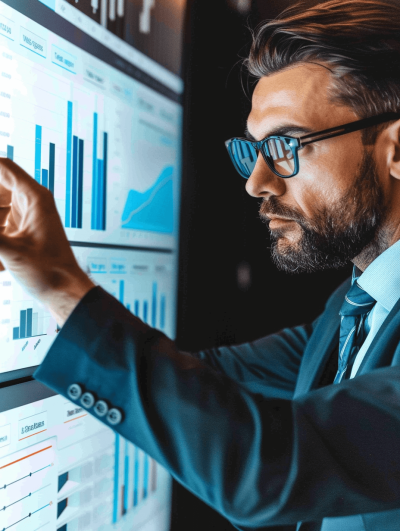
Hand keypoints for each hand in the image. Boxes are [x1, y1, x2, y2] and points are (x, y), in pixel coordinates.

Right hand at [0, 158, 94, 325]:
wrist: (65, 292)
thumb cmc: (47, 272)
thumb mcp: (8, 250)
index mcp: (35, 197)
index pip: (1, 166)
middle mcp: (33, 200)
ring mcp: (29, 214)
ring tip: (5, 240)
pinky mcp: (24, 227)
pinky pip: (1, 218)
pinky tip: (1, 258)